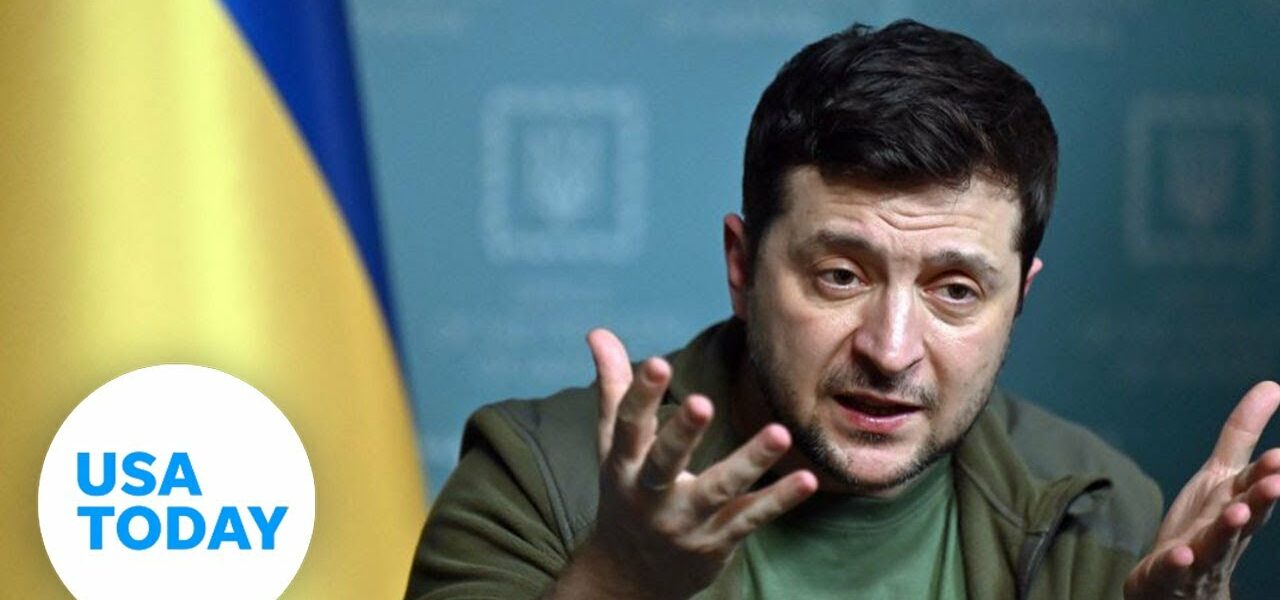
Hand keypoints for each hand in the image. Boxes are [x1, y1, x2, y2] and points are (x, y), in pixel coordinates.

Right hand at [565, 329, 817, 599]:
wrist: (629, 575)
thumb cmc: (625, 494)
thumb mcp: (612, 446)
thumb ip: (612, 388)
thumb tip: (598, 332)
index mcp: (623, 466)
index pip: (628, 427)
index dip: (639, 395)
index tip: (656, 362)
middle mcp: (650, 496)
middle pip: (664, 463)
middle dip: (682, 434)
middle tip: (701, 401)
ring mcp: (685, 521)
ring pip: (719, 491)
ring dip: (749, 463)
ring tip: (779, 433)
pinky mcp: (717, 541)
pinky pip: (750, 519)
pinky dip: (778, 501)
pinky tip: (806, 479)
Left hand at [1125, 381, 1279, 599]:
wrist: (1178, 583)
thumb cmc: (1205, 523)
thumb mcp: (1221, 475)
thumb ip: (1242, 435)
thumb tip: (1272, 386)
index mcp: (1236, 503)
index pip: (1254, 486)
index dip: (1266, 472)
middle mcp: (1225, 530)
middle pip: (1246, 514)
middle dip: (1260, 500)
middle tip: (1275, 483)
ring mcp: (1200, 554)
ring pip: (1218, 543)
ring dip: (1227, 528)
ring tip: (1236, 514)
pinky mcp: (1169, 572)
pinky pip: (1175, 569)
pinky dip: (1180, 561)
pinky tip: (1182, 554)